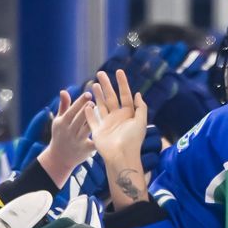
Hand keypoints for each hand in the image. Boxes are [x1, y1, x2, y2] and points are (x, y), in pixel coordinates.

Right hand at [37, 89, 93, 186]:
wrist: (59, 158)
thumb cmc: (61, 135)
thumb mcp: (59, 121)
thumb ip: (63, 106)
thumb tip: (63, 90)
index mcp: (62, 123)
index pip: (71, 110)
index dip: (80, 102)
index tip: (88, 94)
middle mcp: (69, 131)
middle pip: (79, 119)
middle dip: (86, 110)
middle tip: (95, 101)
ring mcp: (77, 141)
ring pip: (86, 129)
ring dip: (93, 120)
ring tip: (101, 112)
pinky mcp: (85, 150)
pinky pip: (93, 142)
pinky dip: (100, 137)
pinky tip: (108, 129)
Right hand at [86, 69, 147, 206]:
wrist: (121, 155)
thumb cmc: (133, 139)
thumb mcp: (141, 121)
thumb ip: (141, 107)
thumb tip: (138, 94)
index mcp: (128, 115)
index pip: (125, 95)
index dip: (123, 83)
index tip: (119, 71)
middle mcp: (117, 118)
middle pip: (111, 97)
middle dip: (106, 85)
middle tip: (100, 73)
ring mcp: (107, 124)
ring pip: (101, 105)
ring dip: (97, 95)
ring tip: (93, 84)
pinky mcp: (98, 131)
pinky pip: (91, 119)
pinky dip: (88, 112)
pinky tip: (86, 103)